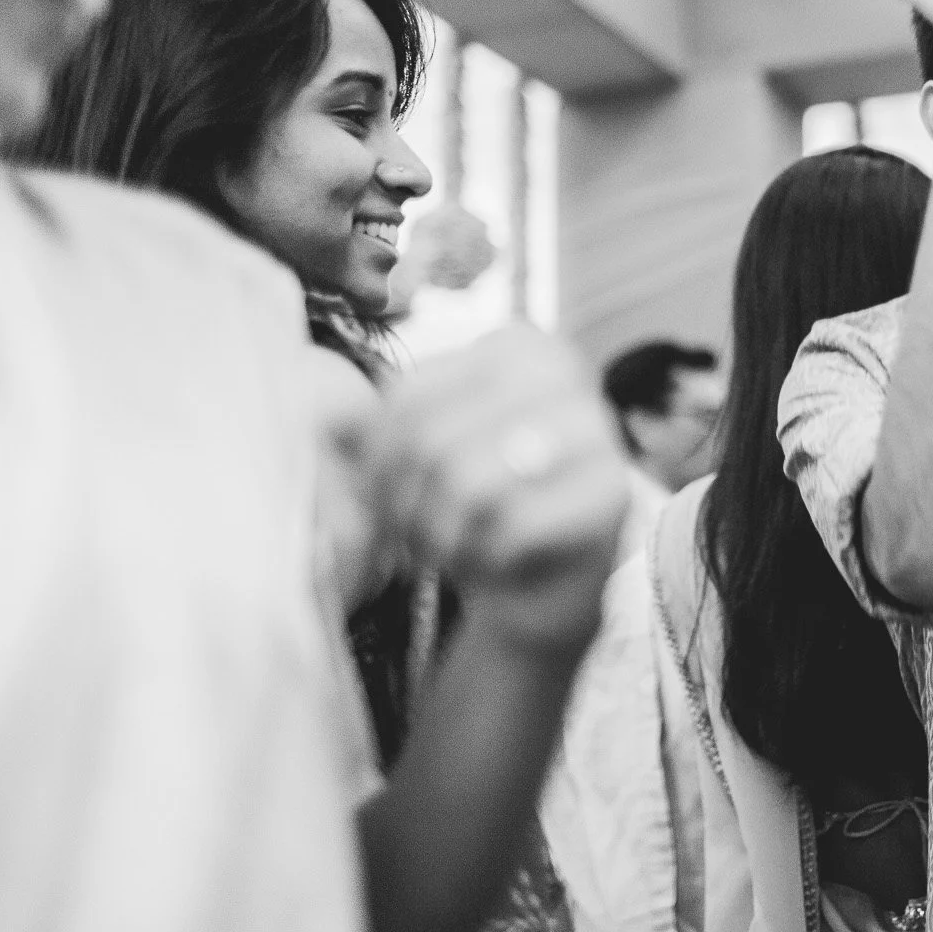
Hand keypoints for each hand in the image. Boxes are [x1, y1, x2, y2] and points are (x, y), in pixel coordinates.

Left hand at [336, 328, 630, 660]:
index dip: (376, 462)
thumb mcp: (414, 453)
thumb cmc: (472, 508)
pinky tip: (494, 562)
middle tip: (416, 532)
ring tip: (450, 546)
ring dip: (441, 535)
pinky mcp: (612, 494)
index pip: (406, 398)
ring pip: (470, 483)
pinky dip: (485, 560)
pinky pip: (512, 528)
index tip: (387, 495)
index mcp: (517, 346)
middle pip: (432, 440)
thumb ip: (365, 426)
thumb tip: (320, 413)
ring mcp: (598, 429)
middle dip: (406, 505)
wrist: (538, 584)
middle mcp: (566, 371)